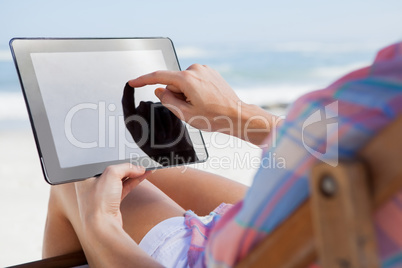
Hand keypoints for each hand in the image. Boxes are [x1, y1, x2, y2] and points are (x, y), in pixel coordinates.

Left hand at [74, 163, 148, 226]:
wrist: (103, 227)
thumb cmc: (99, 202)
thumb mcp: (111, 174)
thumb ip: (125, 167)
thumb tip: (137, 168)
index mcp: (85, 177)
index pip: (103, 162)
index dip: (116, 158)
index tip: (128, 156)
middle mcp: (92, 185)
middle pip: (113, 170)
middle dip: (128, 166)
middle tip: (139, 162)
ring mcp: (103, 195)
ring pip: (121, 179)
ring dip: (134, 173)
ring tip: (145, 167)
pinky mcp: (112, 202)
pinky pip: (125, 187)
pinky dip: (135, 181)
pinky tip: (144, 175)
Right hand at [129, 64, 279, 145]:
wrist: (237, 115)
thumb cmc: (214, 118)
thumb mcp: (185, 114)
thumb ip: (167, 100)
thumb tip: (159, 90)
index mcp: (187, 79)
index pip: (158, 77)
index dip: (143, 80)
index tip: (133, 82)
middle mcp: (195, 69)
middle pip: (173, 82)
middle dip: (176, 95)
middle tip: (190, 108)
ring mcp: (204, 69)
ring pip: (183, 82)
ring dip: (186, 93)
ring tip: (201, 105)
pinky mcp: (210, 72)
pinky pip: (193, 80)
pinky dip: (194, 89)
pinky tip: (205, 99)